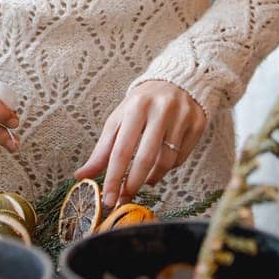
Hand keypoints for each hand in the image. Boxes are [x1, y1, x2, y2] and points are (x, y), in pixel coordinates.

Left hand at [75, 80, 206, 210]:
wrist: (176, 80)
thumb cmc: (142, 104)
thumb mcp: (119, 119)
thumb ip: (102, 150)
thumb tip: (81, 176)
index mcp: (136, 106)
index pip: (122, 149)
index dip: (114, 178)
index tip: (108, 199)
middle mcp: (161, 109)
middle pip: (146, 157)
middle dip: (133, 184)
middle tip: (124, 198)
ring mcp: (182, 116)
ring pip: (166, 161)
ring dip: (152, 178)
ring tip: (143, 181)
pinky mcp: (197, 123)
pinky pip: (182, 158)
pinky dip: (168, 168)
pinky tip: (161, 165)